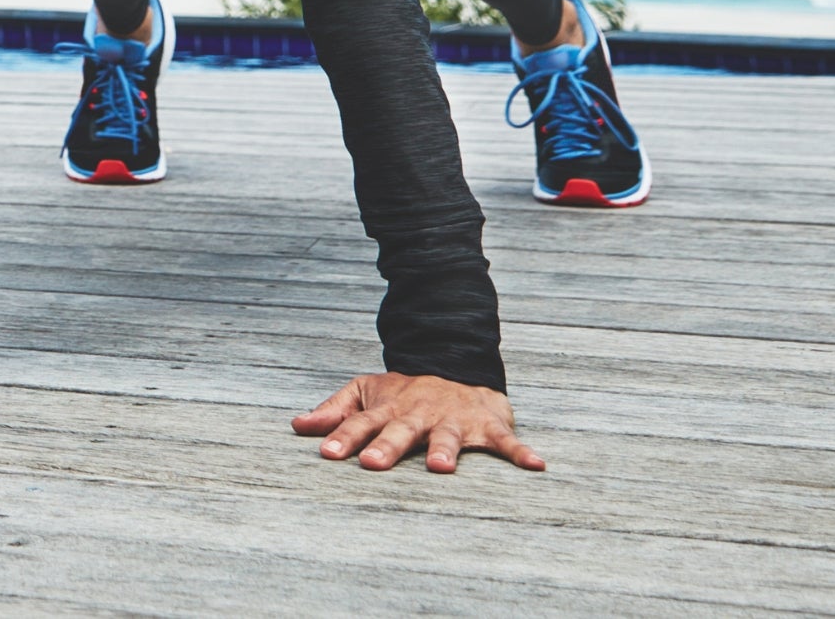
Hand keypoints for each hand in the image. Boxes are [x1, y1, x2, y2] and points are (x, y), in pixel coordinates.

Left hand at [293, 372, 542, 472]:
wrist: (455, 367)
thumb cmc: (404, 392)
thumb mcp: (366, 392)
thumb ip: (334, 411)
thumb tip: (297, 426)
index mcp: (389, 408)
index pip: (361, 424)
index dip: (343, 438)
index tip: (328, 455)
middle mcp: (418, 413)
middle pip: (400, 431)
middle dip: (387, 447)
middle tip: (373, 465)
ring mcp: (453, 418)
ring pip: (447, 436)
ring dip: (445, 450)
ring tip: (440, 467)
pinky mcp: (486, 423)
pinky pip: (506, 441)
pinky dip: (521, 453)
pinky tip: (537, 465)